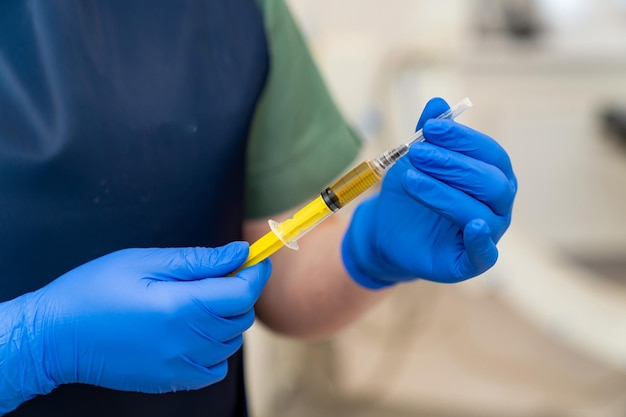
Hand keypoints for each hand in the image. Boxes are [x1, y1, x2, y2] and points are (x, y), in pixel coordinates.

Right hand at [0, 242, 269, 412]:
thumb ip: (198, 260)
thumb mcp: (144, 261)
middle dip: (240, 292)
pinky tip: (194, 332)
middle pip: (240, 317)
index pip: (242, 293)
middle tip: (219, 275)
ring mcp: (179, 365)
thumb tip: (239, 252)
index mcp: (179, 307)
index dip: (255, 272)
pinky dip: (215, 350)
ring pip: (230, 342)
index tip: (256, 259)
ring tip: (200, 301)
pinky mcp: (170, 381)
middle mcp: (186, 341)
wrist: (56, 337)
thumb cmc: (94, 291)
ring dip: (227, 319)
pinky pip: (214, 369)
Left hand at [342, 97, 516, 288]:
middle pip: (489, 182)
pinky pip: (485, 254)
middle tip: (417, 153)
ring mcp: (488, 234)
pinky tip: (472, 225)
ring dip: (445, 193)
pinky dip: (481, 240)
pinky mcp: (470, 262)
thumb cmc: (411, 191)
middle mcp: (497, 205)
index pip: (489, 154)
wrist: (387, 229)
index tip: (429, 128)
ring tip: (412, 179)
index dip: (462, 139)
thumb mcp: (415, 160)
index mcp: (492, 175)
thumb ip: (429, 136)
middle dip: (452, 164)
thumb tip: (438, 104)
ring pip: (481, 212)